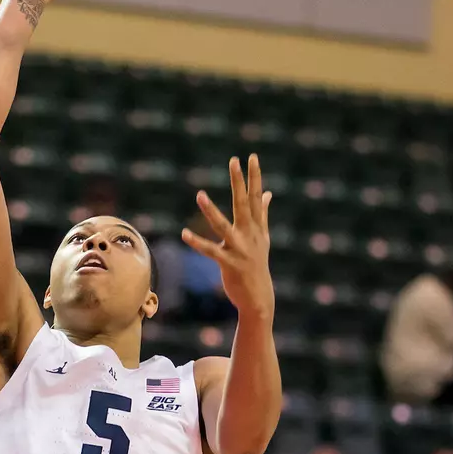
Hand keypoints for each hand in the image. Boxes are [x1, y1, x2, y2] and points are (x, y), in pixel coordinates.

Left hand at [184, 155, 274, 319]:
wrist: (259, 296)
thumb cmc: (258, 264)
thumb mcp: (263, 237)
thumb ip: (264, 213)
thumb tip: (268, 193)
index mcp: (257, 227)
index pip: (256, 197)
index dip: (255, 177)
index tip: (252, 157)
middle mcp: (250, 235)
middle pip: (244, 204)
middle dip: (239, 182)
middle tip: (234, 161)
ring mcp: (240, 249)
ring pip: (223, 226)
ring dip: (211, 211)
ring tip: (200, 194)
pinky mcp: (228, 263)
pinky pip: (210, 251)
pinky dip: (197, 243)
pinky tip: (184, 233)